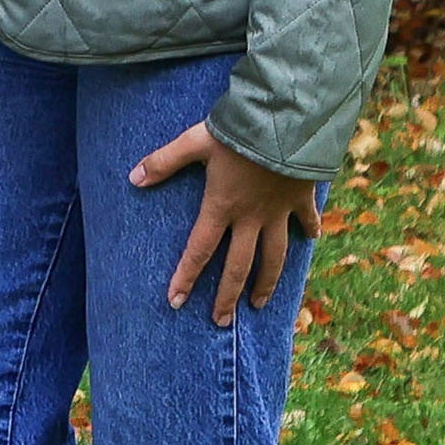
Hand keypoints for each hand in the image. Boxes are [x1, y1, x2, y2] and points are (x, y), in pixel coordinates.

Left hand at [130, 122, 321, 326]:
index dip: (186, 278)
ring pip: (274, 257)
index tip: (176, 302)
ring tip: (259, 303)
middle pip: (238, 266)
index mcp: (221, 207)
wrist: (286, 122)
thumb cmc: (237, 132)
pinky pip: (306, 221)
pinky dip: (309, 230)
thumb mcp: (194, 142)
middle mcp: (251, 218)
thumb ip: (163, 161)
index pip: (198, 251)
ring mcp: (279, 212)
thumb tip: (133, 178)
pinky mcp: (301, 199)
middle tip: (221, 322)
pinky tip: (311, 240)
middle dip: (228, 297)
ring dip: (267, 282)